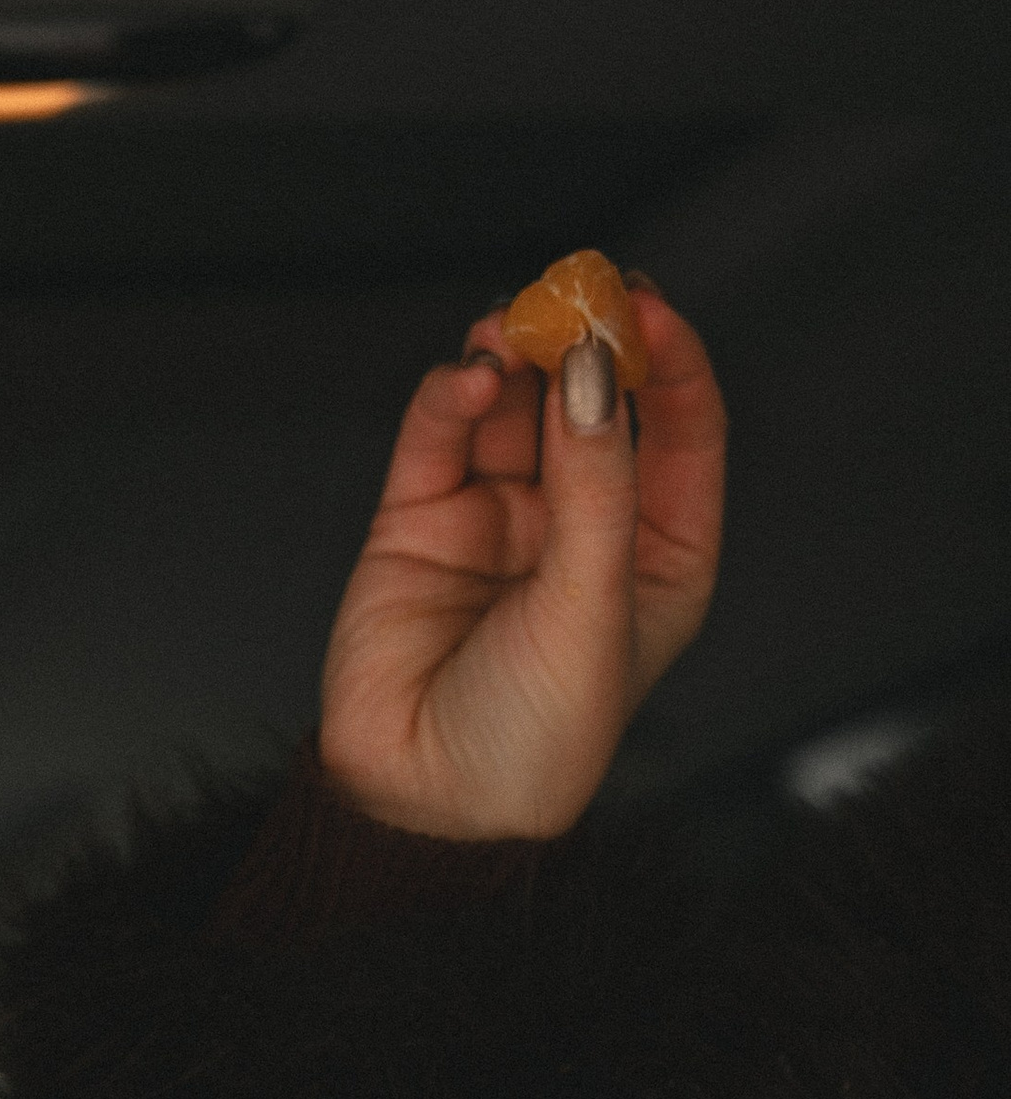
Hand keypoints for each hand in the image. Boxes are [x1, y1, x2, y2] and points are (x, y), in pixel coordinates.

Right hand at [317, 280, 727, 841]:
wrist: (423, 806)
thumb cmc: (532, 737)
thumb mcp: (592, 605)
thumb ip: (595, 481)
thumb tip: (590, 366)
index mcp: (657, 554)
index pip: (679, 431)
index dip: (667, 363)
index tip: (644, 307)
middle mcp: (581, 528)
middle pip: (594, 403)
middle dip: (585, 343)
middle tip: (575, 292)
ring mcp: (499, 519)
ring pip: (516, 405)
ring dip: (518, 356)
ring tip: (513, 329)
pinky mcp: (419, 521)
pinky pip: (441, 434)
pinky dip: (454, 395)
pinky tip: (471, 377)